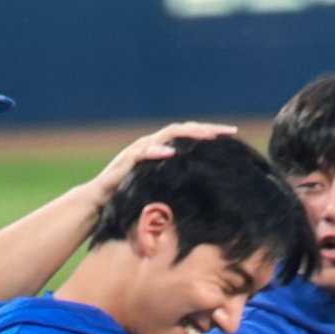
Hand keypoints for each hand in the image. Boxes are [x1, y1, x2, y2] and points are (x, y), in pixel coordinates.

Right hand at [87, 122, 238, 204]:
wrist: (100, 203)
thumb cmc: (131, 198)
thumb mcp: (161, 191)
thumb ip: (178, 186)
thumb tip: (207, 197)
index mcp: (162, 149)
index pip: (191, 136)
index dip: (212, 133)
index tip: (234, 135)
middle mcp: (152, 144)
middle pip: (184, 129)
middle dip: (207, 129)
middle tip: (229, 132)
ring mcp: (139, 150)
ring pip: (167, 134)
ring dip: (188, 134)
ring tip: (208, 137)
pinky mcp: (126, 162)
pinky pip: (143, 152)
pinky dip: (157, 150)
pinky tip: (171, 152)